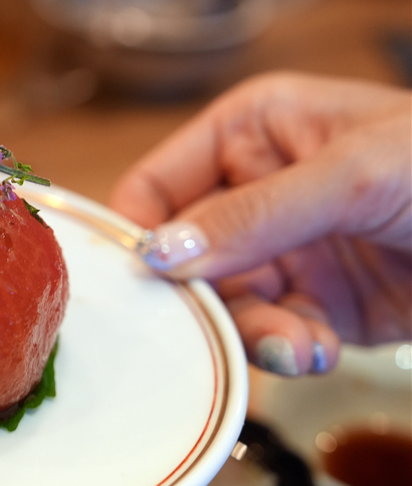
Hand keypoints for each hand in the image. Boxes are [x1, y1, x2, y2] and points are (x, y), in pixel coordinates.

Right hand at [109, 72, 410, 375]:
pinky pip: (270, 333)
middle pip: (184, 258)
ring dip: (251, 332)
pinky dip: (285, 350)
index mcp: (248, 133)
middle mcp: (252, 192)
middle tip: (217, 329)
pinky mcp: (315, 303)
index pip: (157, 186)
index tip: (135, 284)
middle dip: (203, 297)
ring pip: (224, 304)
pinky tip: (312, 352)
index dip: (138, 234)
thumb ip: (252, 214)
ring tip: (294, 345)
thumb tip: (160, 254)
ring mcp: (283, 251)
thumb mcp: (351, 176)